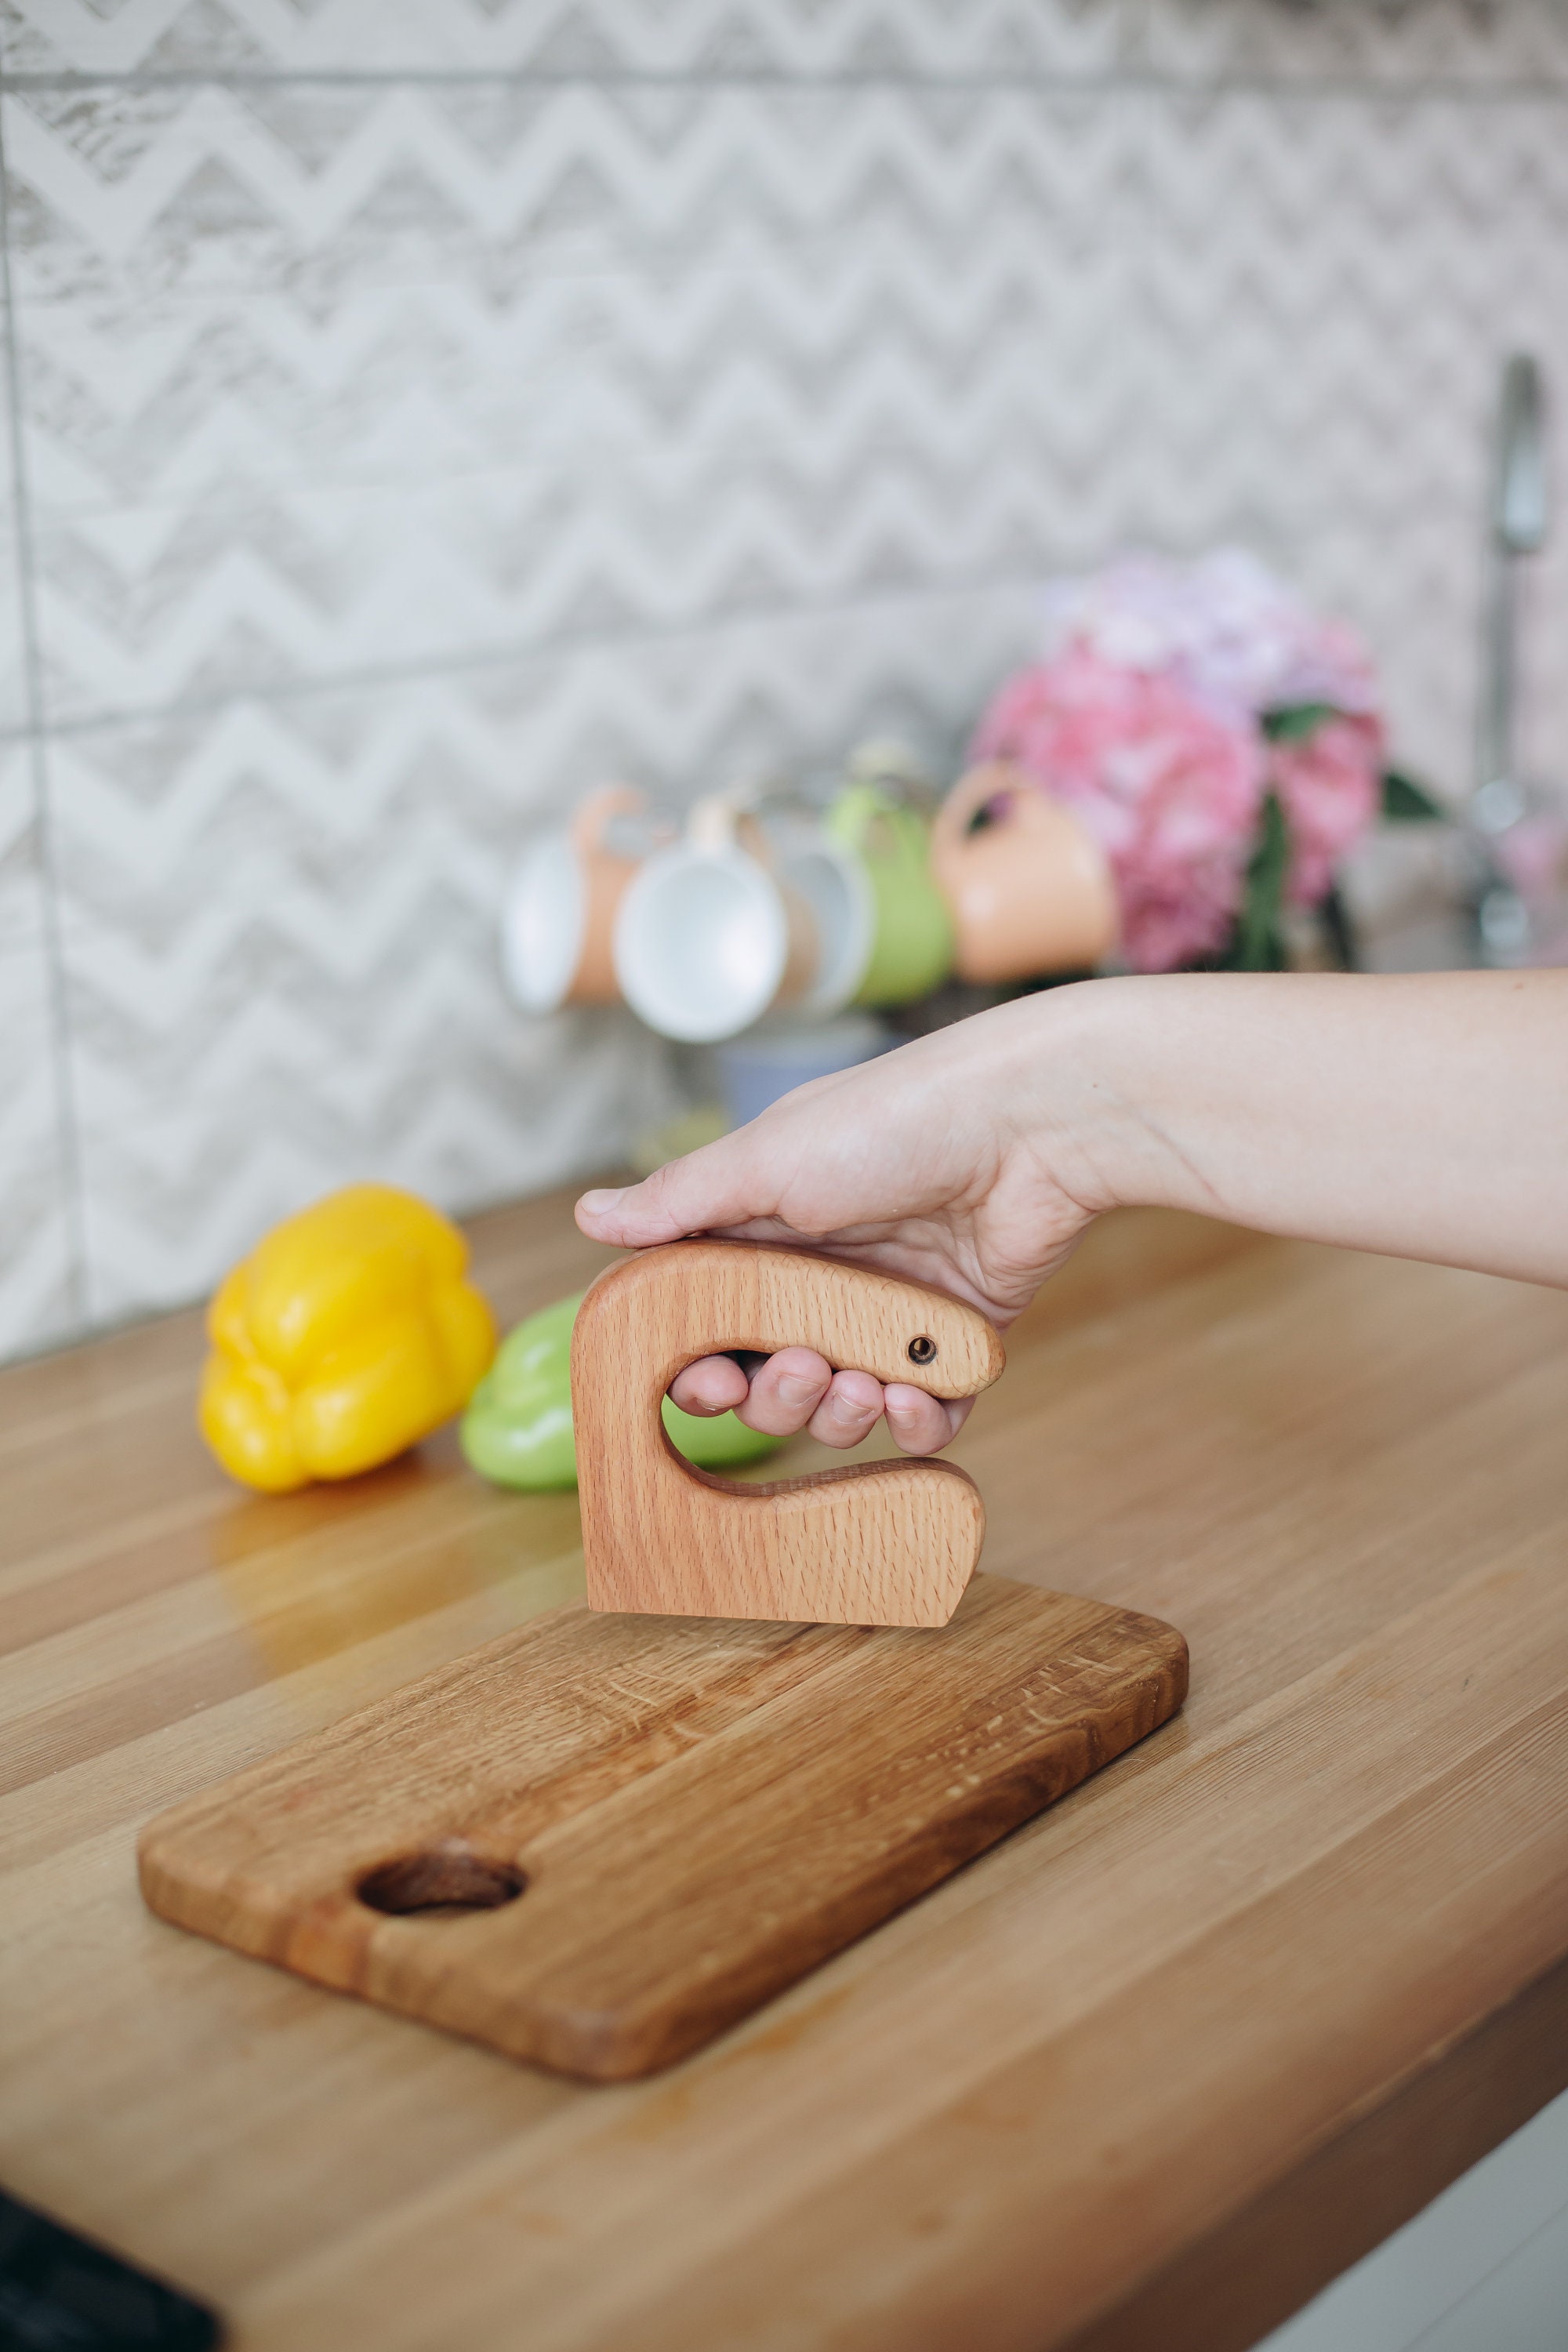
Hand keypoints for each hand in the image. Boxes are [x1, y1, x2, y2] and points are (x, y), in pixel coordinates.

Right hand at [577, 991, 1123, 1453]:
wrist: (1032, 1123)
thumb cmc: (895, 1121)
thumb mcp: (769, 1157)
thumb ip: (681, 1200)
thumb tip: (590, 1216)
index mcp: (767, 1228)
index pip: (708, 1317)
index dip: (696, 1360)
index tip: (701, 1380)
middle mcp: (825, 1274)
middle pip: (771, 1375)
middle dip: (773, 1394)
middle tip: (800, 1369)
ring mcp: (892, 1311)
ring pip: (842, 1403)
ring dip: (839, 1414)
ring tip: (860, 1385)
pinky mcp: (958, 1339)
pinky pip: (926, 1413)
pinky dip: (914, 1425)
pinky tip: (911, 1403)